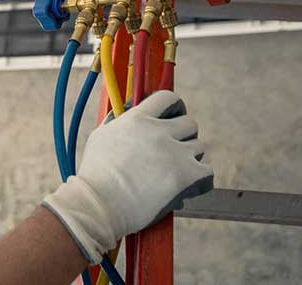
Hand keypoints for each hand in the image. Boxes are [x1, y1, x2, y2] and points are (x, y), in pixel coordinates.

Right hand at [42, 90, 212, 263]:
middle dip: (183, 137)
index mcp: (137, 118)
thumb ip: (118, 122)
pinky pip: (207, 172)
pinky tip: (185, 188)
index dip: (174, 107)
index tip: (174, 116)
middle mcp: (158, 131)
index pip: (168, 98)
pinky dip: (199, 181)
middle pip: (189, 123)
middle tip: (173, 152)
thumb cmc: (95, 175)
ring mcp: (174, 152)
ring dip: (189, 160)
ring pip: (199, 148)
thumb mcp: (100, 137)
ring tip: (171, 174)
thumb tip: (125, 115)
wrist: (99, 205)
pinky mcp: (185, 175)